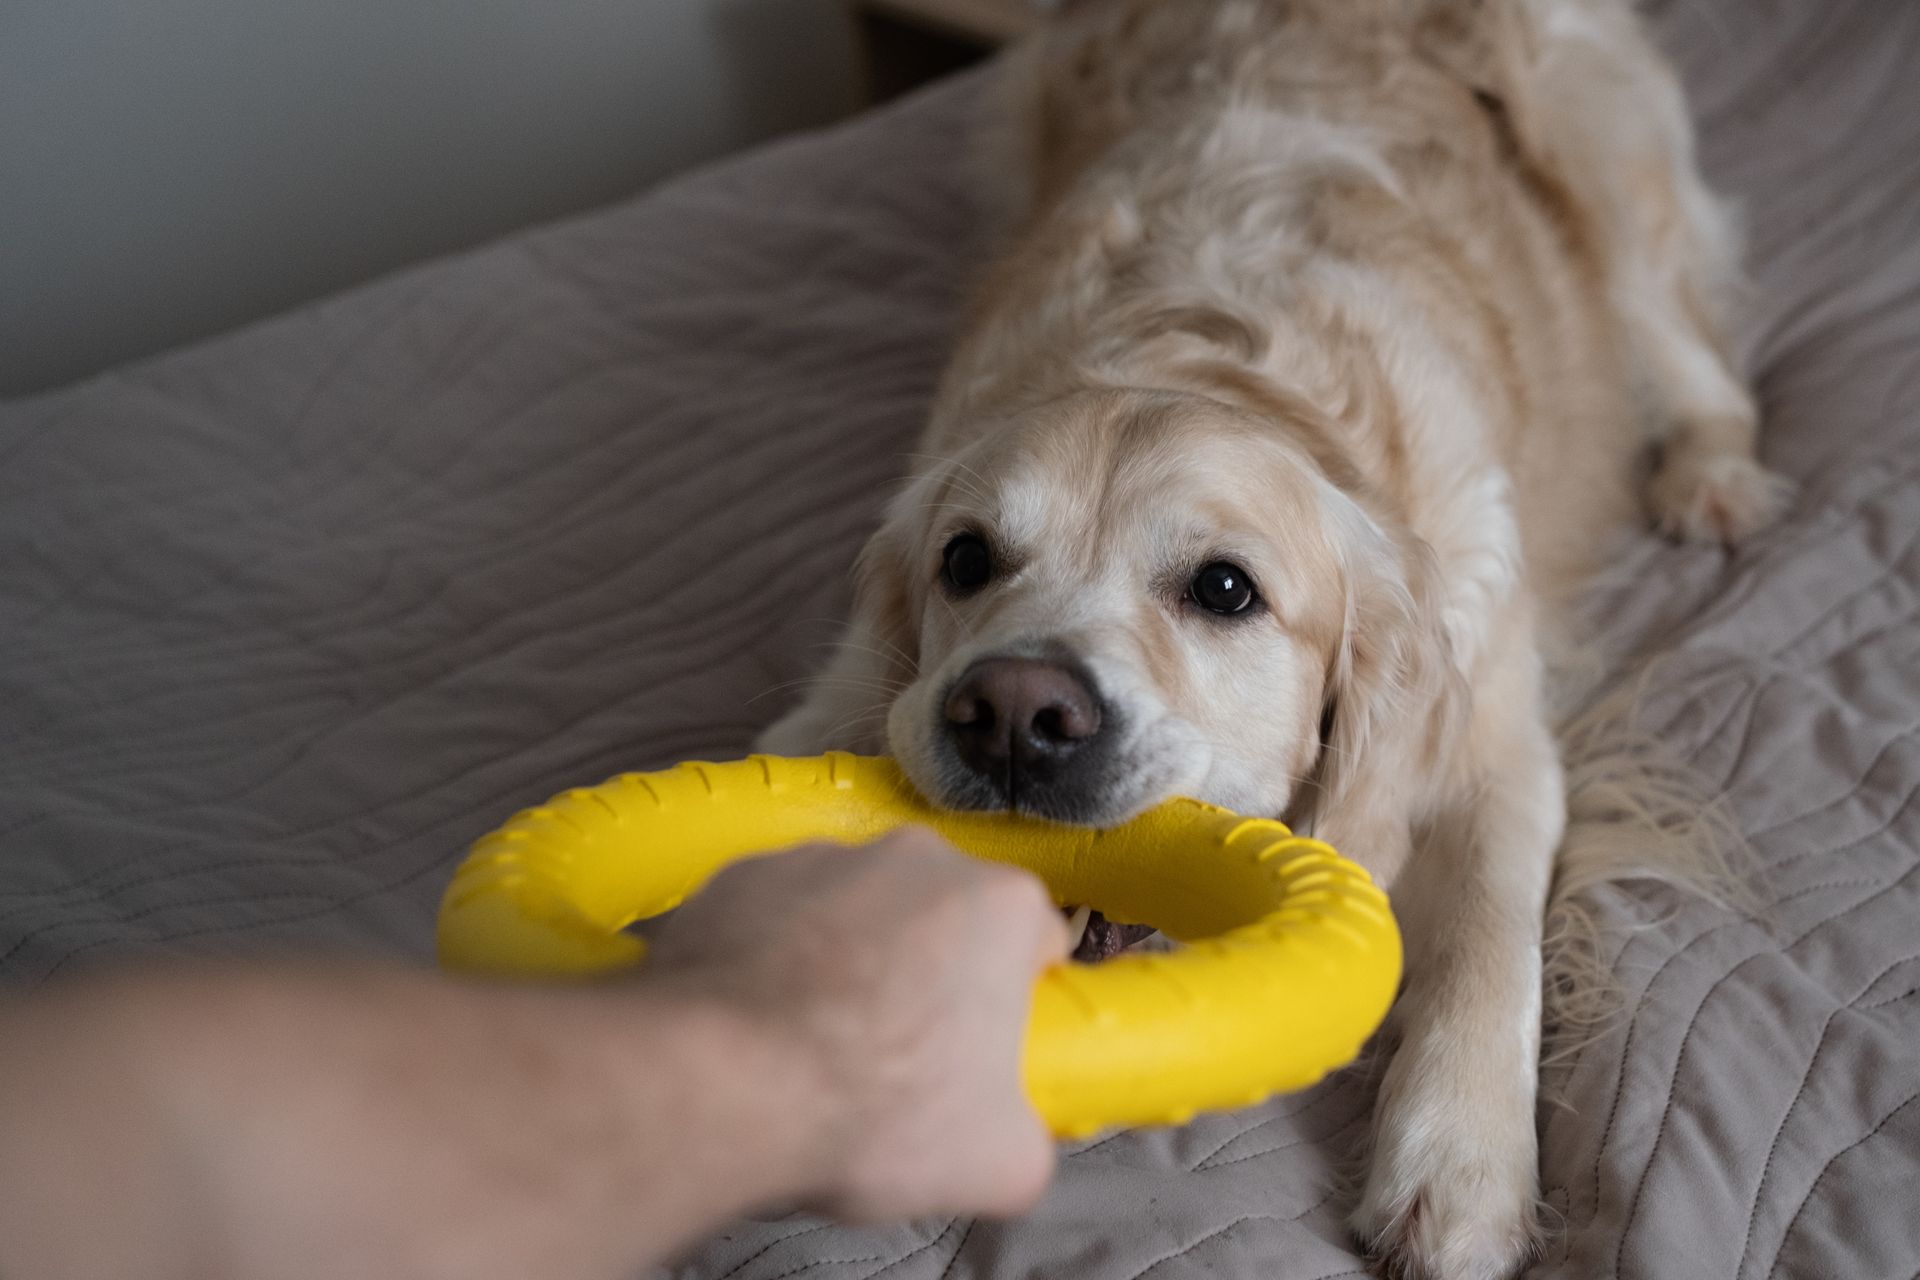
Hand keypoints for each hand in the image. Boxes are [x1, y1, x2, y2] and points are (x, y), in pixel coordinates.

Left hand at [646, 827, 1070, 1221]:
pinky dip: (774, 956)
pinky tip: (756, 1022)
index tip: (981, 1053)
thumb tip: (1011, 1136)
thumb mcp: (999, 1165)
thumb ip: (1028, 1137)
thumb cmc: (871, 1112)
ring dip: (848, 959)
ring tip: (813, 1044)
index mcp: (1000, 904)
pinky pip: (776, 914)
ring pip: (856, 908)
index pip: (1037, 940)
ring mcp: (819, 855)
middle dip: (929, 973)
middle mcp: (915, 856)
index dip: (1013, 1001)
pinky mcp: (739, 875)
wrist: (714, 1085)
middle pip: (943, 915)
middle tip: (898, 1057)